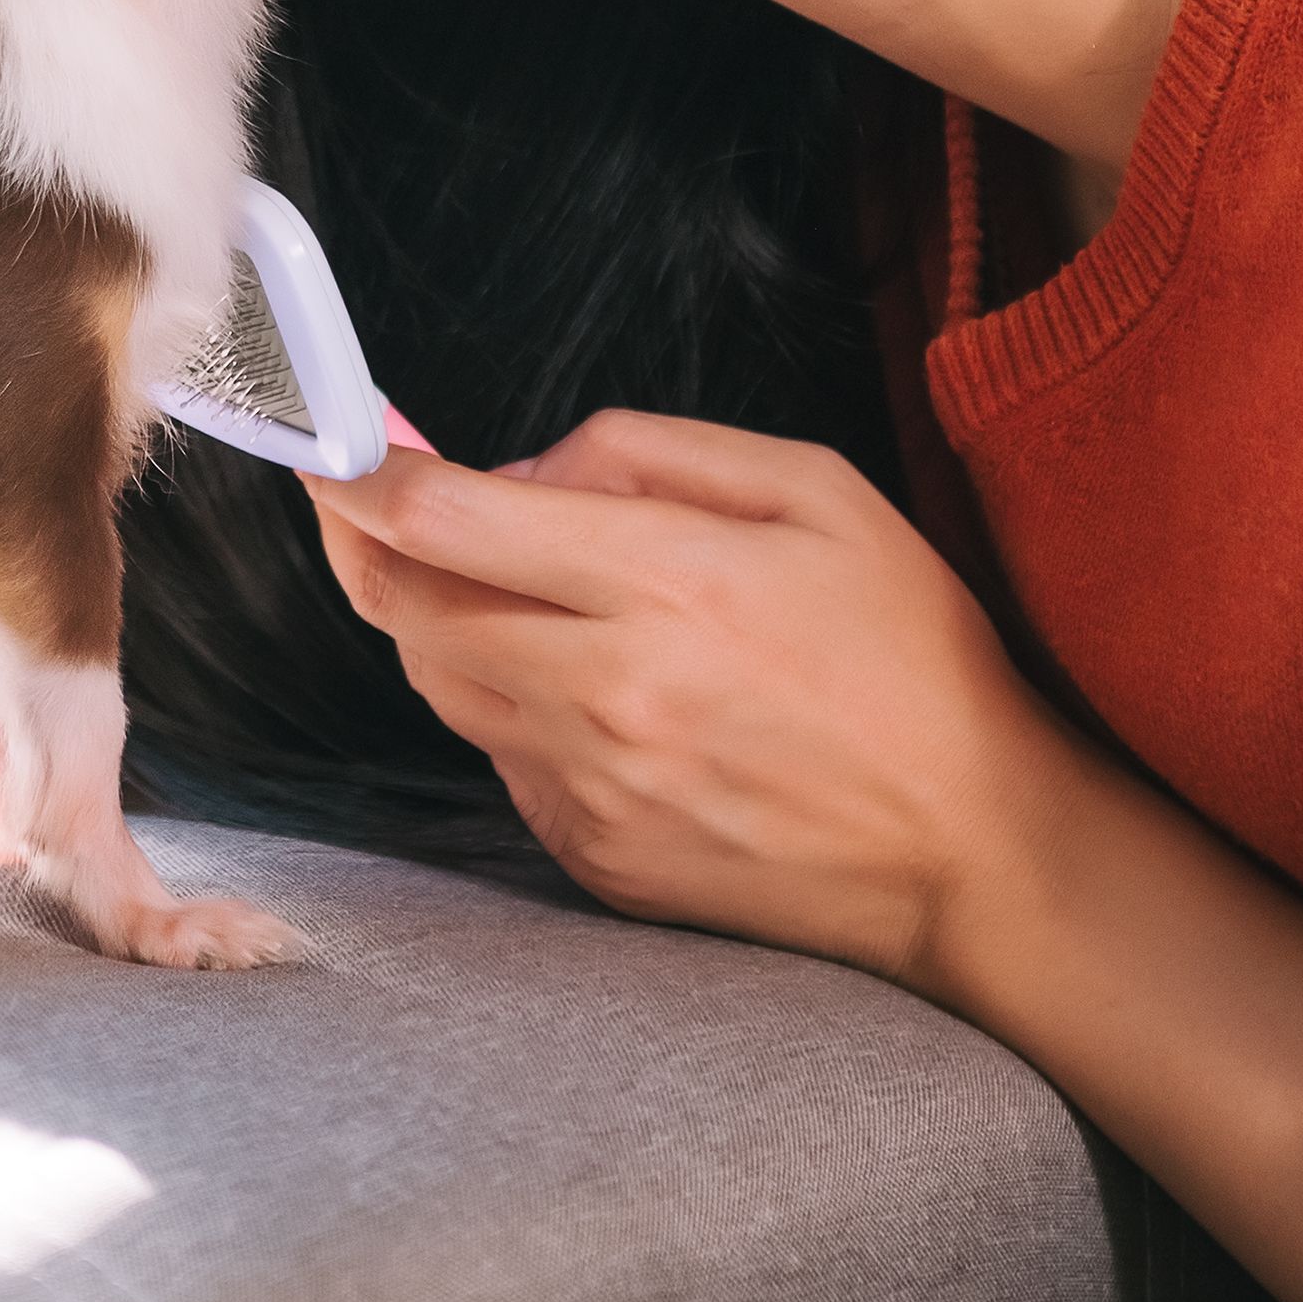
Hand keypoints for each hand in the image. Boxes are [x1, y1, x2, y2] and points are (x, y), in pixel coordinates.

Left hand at [299, 410, 1080, 981]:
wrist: (971, 851)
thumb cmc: (912, 659)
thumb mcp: (819, 495)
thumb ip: (653, 457)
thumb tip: (522, 470)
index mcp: (667, 583)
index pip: (444, 522)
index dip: (360, 475)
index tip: (331, 445)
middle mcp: (609, 691)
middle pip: (408, 609)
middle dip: (366, 544)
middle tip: (365, 505)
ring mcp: (593, 787)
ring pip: (440, 686)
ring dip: (434, 623)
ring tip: (496, 586)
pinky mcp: (594, 855)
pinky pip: (502, 761)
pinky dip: (510, 708)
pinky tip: (579, 685)